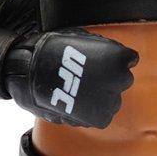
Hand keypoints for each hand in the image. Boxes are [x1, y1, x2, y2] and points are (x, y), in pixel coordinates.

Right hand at [3, 28, 138, 128]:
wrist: (27, 71)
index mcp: (117, 58)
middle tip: (87, 75)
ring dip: (101, 95)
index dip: (115, 59)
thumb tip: (108, 51)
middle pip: (123, 79)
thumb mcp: (78, 36)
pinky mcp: (99, 118)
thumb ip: (98, 46)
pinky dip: (91, 111)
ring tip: (78, 90)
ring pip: (114, 99)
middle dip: (109, 77)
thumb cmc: (49, 50)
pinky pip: (102, 115)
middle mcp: (119, 80)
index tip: (102, 60)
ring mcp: (110, 101)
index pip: (129, 59)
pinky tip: (76, 102)